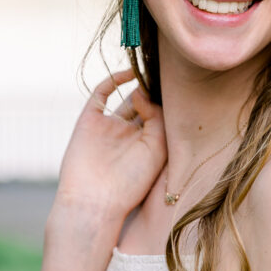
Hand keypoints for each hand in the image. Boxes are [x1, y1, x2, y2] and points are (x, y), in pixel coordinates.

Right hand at [55, 68, 166, 220]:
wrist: (94, 201)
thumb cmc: (130, 184)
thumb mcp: (156, 149)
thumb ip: (156, 118)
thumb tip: (142, 91)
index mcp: (148, 146)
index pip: (163, 117)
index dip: (171, 101)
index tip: (182, 85)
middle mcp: (130, 135)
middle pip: (146, 106)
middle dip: (156, 91)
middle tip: (168, 72)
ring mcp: (109, 127)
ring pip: (127, 98)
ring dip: (139, 84)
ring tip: (151, 69)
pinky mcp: (89, 121)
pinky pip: (101, 94)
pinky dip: (113, 81)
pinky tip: (130, 73)